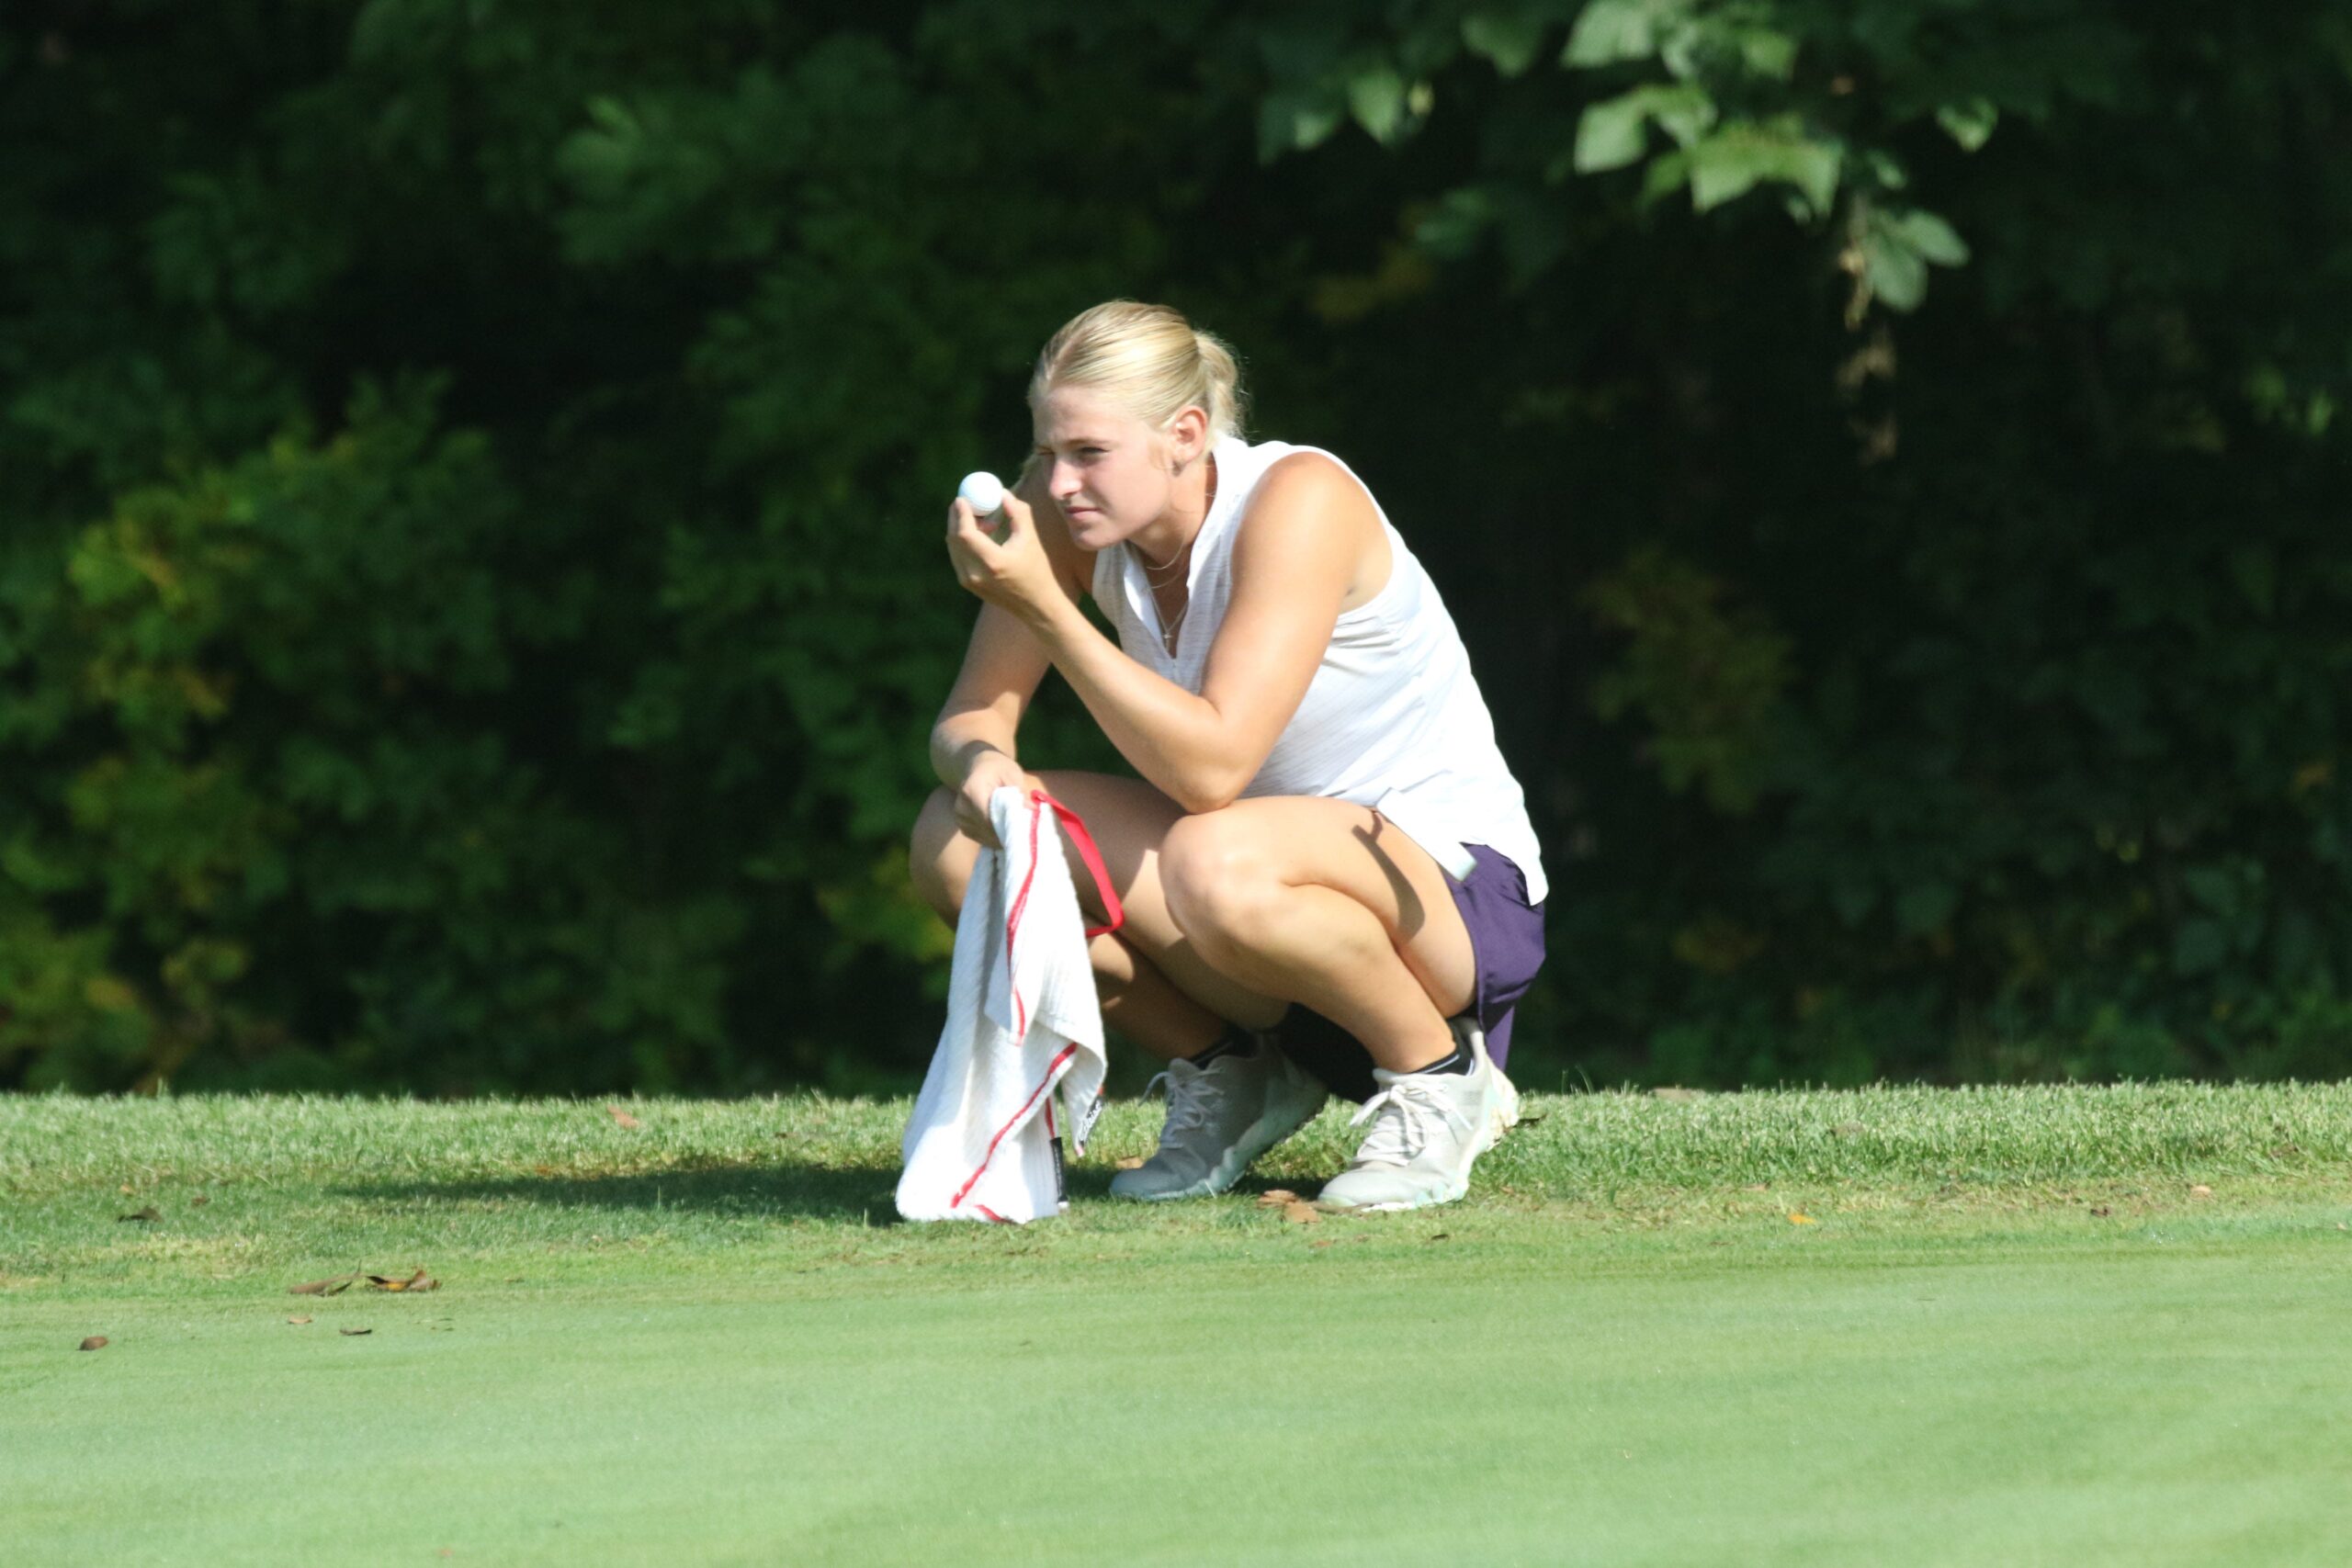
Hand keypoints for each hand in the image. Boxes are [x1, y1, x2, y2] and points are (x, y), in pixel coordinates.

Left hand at [946, 492, 1060, 624]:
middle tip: (965, 502)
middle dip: (956, 517)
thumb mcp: (1030, 539)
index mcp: (992, 562)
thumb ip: (1017, 512)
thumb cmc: (1037, 570)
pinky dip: (965, 542)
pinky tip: (984, 536)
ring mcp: (969, 582)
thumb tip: (1001, 493)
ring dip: (962, 529)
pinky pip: (958, 557)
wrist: (1037, 607)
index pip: (965, 533)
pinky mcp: (968, 585)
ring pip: (954, 547)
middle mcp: (975, 574)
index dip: (961, 513)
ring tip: (985, 522)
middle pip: (954, 539)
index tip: (963, 498)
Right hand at [954, 747, 1030, 849]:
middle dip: (1007, 833)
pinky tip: (1005, 830)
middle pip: (987, 830)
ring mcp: (960, 817)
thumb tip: (1032, 810)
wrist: (978, 766)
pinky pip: (981, 838)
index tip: (1025, 829)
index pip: (989, 818)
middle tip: (1025, 832)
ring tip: (1016, 830)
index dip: (1007, 827)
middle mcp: (962, 806)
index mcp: (973, 791)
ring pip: (985, 837)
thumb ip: (1020, 792)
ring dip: (1001, 837)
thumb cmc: (997, 767)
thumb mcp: (1012, 773)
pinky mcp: (962, 825)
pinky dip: (994, 837)